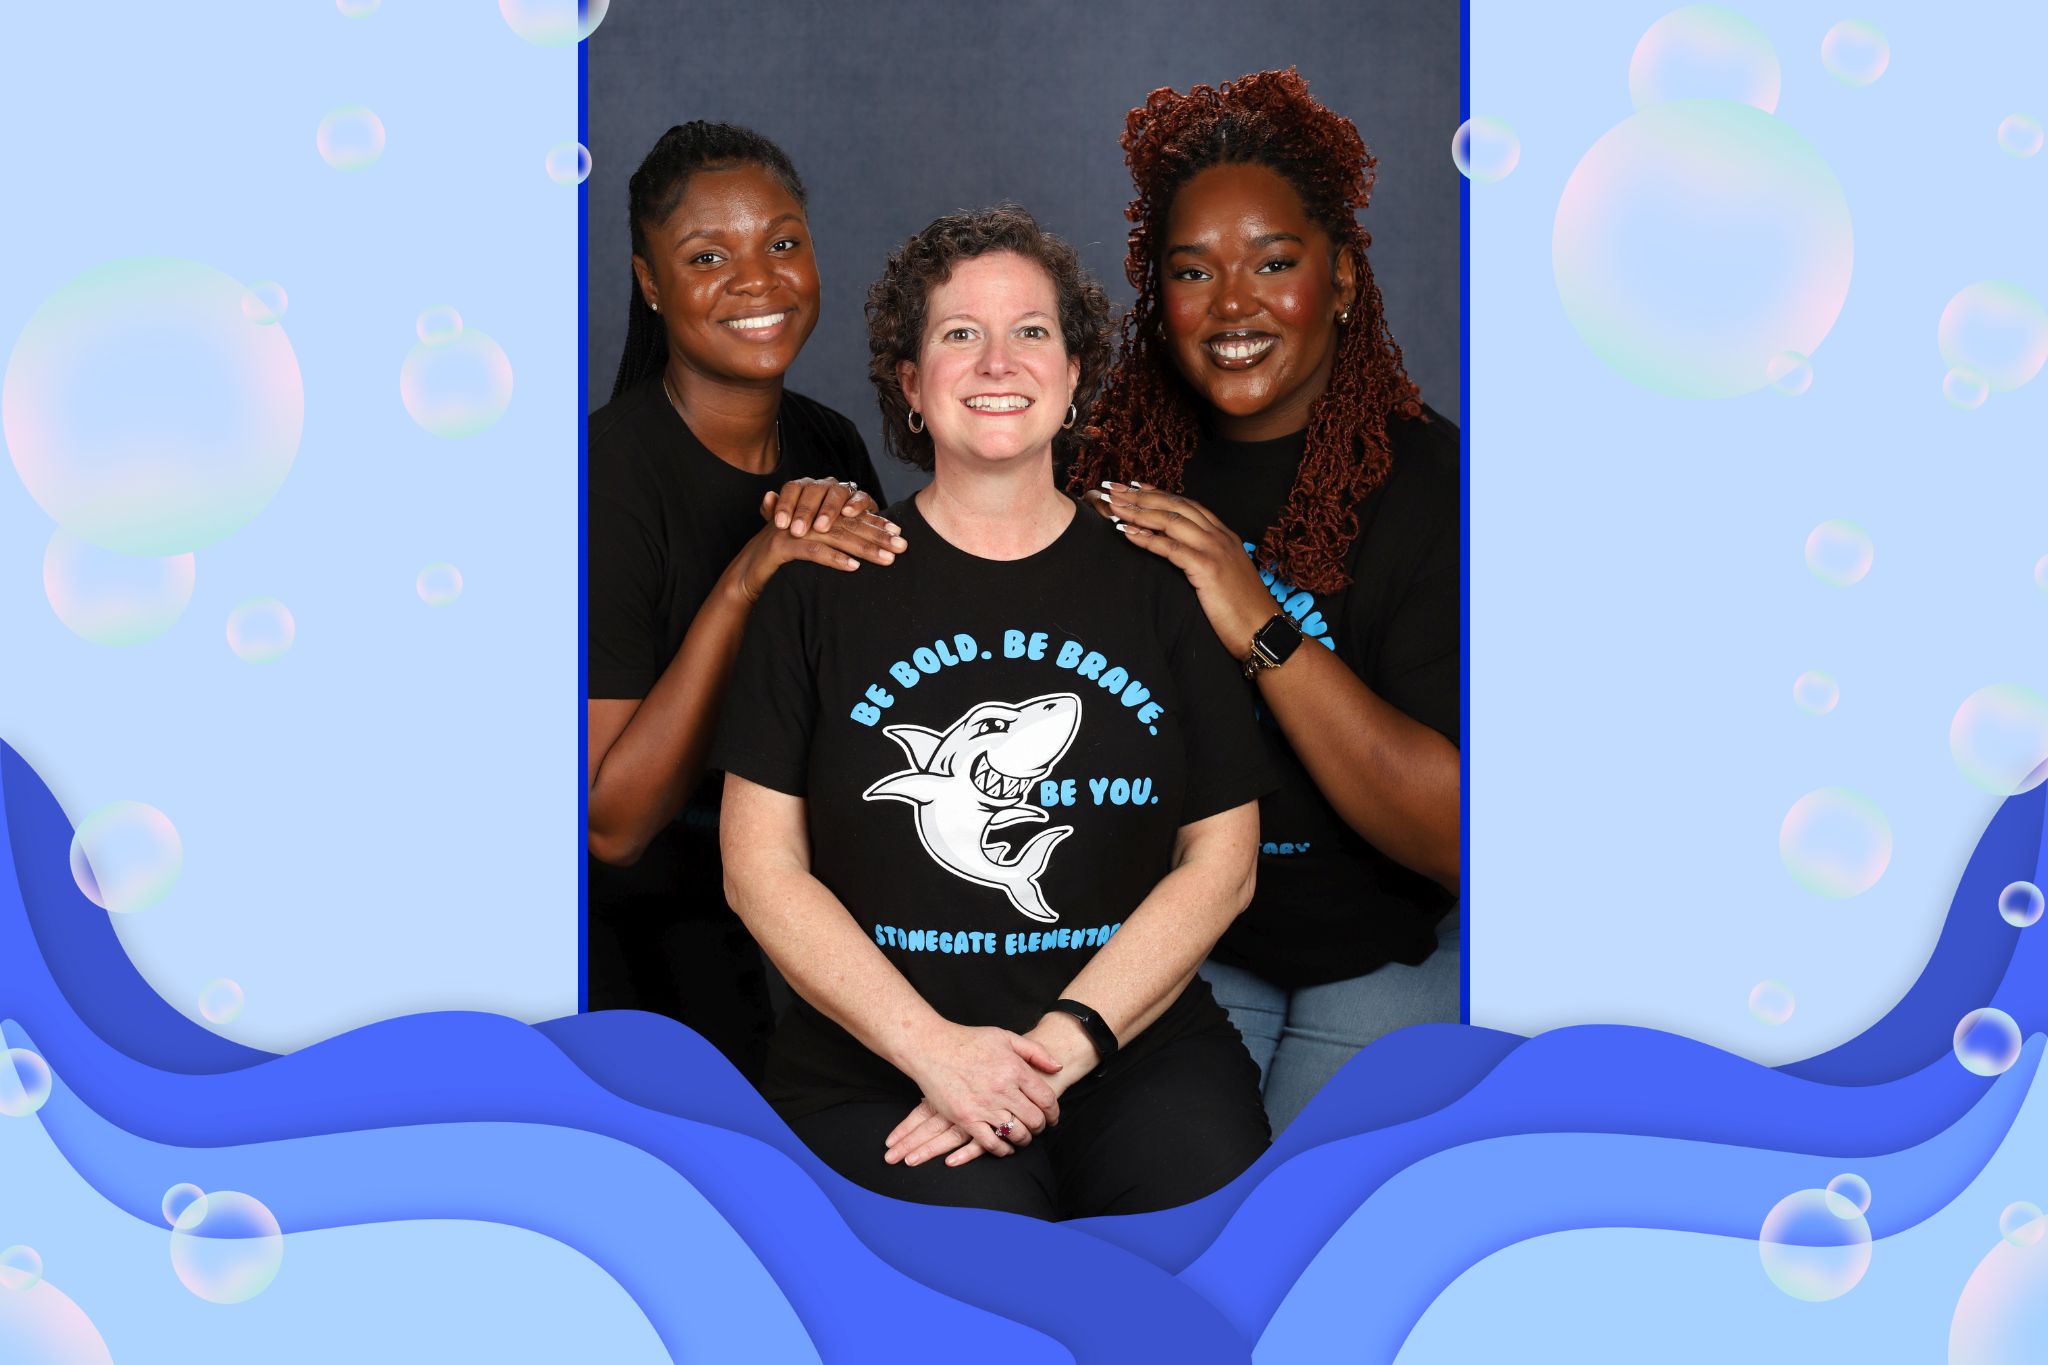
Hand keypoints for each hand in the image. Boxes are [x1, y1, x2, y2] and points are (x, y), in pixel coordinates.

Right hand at [734, 493, 907, 601]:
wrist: (747, 572)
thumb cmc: (784, 559)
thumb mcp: (812, 545)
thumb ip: (835, 538)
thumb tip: (869, 544)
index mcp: (814, 511)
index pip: (850, 515)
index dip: (874, 522)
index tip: (899, 533)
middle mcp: (805, 514)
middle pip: (847, 523)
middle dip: (877, 536)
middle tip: (902, 546)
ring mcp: (792, 528)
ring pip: (834, 535)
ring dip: (863, 548)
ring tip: (887, 559)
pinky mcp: (780, 546)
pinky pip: (812, 550)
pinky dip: (833, 558)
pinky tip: (853, 567)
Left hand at [763, 476, 867, 536]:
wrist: (840, 530)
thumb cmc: (809, 528)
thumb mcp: (789, 523)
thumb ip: (773, 512)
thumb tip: (767, 497)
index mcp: (803, 488)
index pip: (792, 488)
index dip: (785, 505)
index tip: (780, 525)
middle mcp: (823, 485)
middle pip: (813, 490)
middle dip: (804, 511)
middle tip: (798, 531)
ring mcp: (843, 490)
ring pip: (836, 493)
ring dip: (828, 510)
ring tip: (820, 528)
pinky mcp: (862, 499)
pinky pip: (861, 496)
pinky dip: (855, 504)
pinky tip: (848, 514)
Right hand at [886, 1026, 1062, 1167]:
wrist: (931, 1047)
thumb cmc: (968, 1040)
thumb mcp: (1005, 1036)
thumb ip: (1035, 1051)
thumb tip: (1058, 1067)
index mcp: (1015, 1069)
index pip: (1046, 1099)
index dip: (1054, 1112)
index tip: (1053, 1117)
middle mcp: (1002, 1089)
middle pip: (1035, 1120)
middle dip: (1041, 1127)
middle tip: (1038, 1127)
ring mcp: (984, 1106)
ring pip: (1016, 1134)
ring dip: (1023, 1139)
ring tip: (1022, 1136)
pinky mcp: (966, 1118)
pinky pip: (991, 1143)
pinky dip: (1002, 1149)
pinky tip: (1005, 1147)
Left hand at [1094, 482, 1273, 657]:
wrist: (1263, 630)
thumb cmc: (1242, 610)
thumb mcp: (1223, 576)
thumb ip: (1205, 559)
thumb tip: (1181, 556)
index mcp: (1224, 535)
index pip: (1187, 505)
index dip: (1159, 493)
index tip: (1135, 486)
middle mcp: (1219, 536)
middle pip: (1175, 506)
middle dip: (1141, 495)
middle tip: (1114, 488)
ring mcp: (1215, 550)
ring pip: (1171, 520)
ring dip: (1138, 511)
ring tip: (1113, 506)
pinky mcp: (1207, 568)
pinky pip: (1170, 548)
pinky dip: (1146, 538)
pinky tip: (1126, 532)